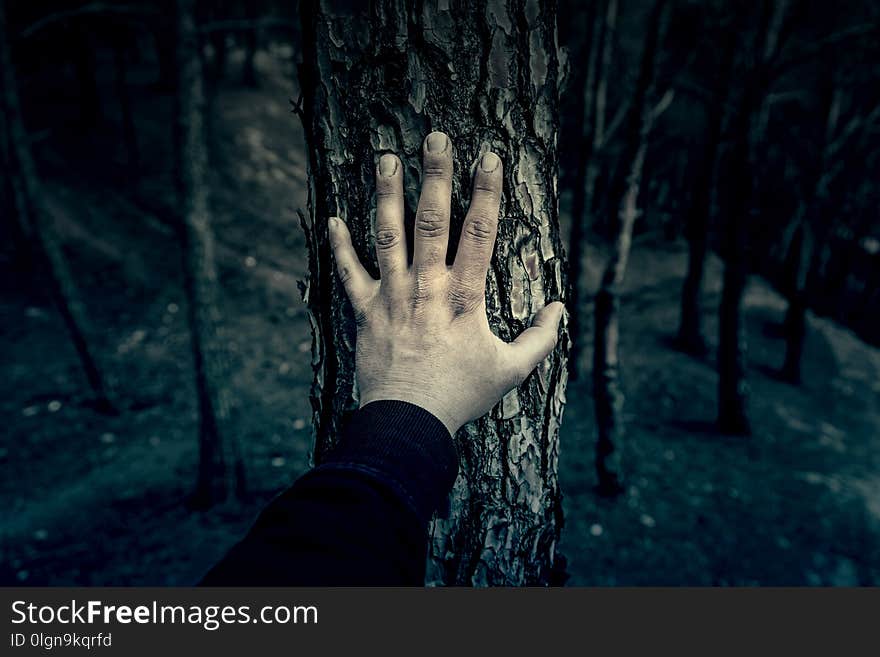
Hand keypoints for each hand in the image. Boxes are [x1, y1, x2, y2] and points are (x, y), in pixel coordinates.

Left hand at [329, 131, 563, 434]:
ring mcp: (393, 296)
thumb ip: (540, 339)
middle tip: (436, 136)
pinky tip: (331, 220)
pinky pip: (350, 274)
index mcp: (465, 296)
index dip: (487, 192)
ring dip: (387, 195)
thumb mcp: (511, 370)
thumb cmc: (461, 395)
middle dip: (436, 175)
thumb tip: (560, 309)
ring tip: (386, 158)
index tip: (490, 157)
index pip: (480, 233)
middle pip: (432, 220)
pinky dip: (340, 248)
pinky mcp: (366, 311)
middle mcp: (428, 286)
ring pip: (389, 236)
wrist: (409, 421)